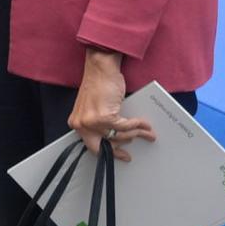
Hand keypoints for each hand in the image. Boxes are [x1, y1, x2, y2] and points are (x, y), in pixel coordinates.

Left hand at [68, 48, 155, 162]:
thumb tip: (117, 137)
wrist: (100, 69)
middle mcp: (81, 124)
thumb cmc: (98, 84)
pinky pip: (126, 127)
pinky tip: (144, 124)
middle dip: (120, 150)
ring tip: (146, 133)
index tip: (119, 156)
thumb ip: (100, 124)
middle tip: (129, 154)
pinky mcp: (104, 117)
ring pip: (120, 136)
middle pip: (106, 146)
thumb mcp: (94, 109)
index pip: (92, 146)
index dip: (108, 153)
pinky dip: (138, 125)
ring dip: (136, 134)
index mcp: (77, 123)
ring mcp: (92, 122)